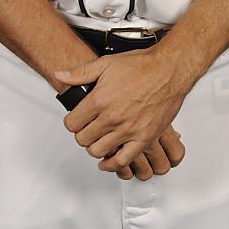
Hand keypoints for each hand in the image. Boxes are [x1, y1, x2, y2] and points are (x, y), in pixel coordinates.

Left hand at [54, 48, 186, 174]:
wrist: (168, 71)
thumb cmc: (141, 66)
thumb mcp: (106, 63)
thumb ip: (80, 73)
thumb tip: (61, 76)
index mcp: (100, 99)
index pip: (72, 123)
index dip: (72, 121)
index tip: (76, 119)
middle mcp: (112, 117)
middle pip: (83, 139)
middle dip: (82, 133)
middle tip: (87, 128)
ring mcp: (128, 130)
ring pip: (98, 151)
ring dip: (94, 147)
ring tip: (98, 138)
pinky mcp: (143, 139)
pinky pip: (122, 161)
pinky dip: (111, 165)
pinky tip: (108, 160)